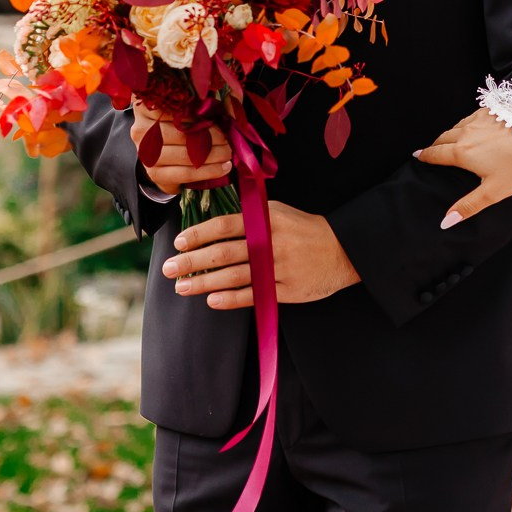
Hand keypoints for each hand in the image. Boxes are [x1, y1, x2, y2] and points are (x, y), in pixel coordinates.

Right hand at [131, 99, 232, 195]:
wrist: (166, 159)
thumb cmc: (181, 127)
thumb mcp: (189, 110)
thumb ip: (204, 103)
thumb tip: (229, 104)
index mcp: (146, 108)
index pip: (174, 108)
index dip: (197, 114)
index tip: (215, 118)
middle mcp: (141, 130)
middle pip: (181, 133)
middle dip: (211, 136)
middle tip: (227, 139)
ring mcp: (146, 154)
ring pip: (186, 154)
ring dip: (213, 154)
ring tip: (228, 153)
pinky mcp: (155, 174)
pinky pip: (186, 173)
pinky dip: (210, 171)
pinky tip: (224, 167)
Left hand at [160, 201, 359, 307]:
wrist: (343, 251)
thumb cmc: (306, 229)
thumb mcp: (280, 211)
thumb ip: (251, 214)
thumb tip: (215, 218)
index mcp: (267, 221)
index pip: (224, 226)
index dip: (199, 234)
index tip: (179, 242)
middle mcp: (270, 244)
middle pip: (222, 253)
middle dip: (191, 262)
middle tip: (169, 268)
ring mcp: (278, 268)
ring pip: (233, 277)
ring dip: (204, 283)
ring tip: (182, 287)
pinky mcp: (286, 290)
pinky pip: (252, 296)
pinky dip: (230, 299)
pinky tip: (211, 300)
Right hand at [414, 109, 511, 228]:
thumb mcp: (493, 191)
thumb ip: (468, 206)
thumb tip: (446, 221)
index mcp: (462, 153)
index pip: (436, 154)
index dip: (425, 156)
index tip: (418, 156)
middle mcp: (466, 133)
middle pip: (442, 138)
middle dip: (435, 145)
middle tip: (432, 150)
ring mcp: (478, 119)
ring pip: (456, 126)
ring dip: (450, 133)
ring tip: (450, 140)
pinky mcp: (492, 110)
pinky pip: (471, 116)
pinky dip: (466, 123)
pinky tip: (472, 127)